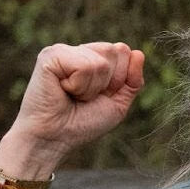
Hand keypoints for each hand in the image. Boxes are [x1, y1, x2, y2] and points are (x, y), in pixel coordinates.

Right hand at [0, 42, 145, 177]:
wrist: (56, 138)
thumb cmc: (83, 123)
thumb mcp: (118, 103)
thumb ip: (133, 80)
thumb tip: (138, 52)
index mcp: (94, 57)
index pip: (124, 52)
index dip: (120, 79)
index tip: (100, 96)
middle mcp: (79, 50)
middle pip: (115, 51)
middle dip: (108, 82)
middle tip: (85, 97)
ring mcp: (63, 50)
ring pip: (101, 62)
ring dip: (91, 88)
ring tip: (73, 95)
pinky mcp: (50, 56)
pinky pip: (84, 66)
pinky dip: (79, 86)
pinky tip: (63, 90)